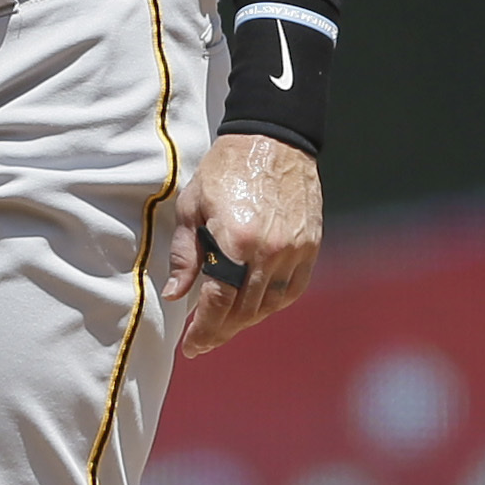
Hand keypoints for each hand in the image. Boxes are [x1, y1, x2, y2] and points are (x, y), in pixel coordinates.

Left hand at [169, 132, 319, 355]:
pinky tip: (255, 308)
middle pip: (243, 310)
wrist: (271, 139)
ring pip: (269, 305)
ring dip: (245, 322)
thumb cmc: (224, 169)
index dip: (203, 329)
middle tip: (203, 342)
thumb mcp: (191, 207)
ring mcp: (293, 251)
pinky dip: (272, 304)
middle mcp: (268, 252)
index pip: (217, 302)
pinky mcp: (310, 246)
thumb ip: (184, 255)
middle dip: (220, 331)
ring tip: (224, 326)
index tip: (191, 346)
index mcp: (235, 242)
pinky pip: (291, 289)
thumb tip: (175, 294)